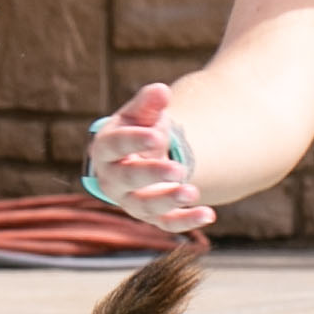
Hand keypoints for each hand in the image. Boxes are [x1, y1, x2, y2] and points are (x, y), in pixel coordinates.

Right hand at [85, 82, 211, 233]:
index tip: (158, 135)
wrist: (141, 157)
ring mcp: (131, 201)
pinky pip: (167, 223)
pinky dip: (187, 221)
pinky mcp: (152, 216)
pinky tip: (208, 215)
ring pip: (146, 205)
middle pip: (128, 179)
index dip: (134, 141)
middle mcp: (113, 179)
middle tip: (178, 169)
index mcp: (105, 150)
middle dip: (152, 174)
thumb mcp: (142, 114)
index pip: (115, 146)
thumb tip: (162, 91)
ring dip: (170, 200)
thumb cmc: (139, 130)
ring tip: (192, 192)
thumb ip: (149, 103)